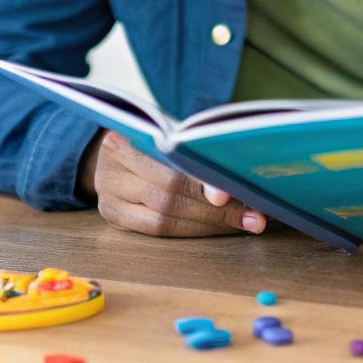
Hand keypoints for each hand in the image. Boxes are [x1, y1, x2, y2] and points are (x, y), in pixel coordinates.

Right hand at [76, 131, 265, 236]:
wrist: (114, 149)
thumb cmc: (153, 137)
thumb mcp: (169, 131)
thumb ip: (195, 150)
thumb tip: (242, 176)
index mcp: (124, 137)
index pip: (168, 165)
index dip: (201, 181)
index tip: (229, 193)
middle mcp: (110, 166)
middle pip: (169, 195)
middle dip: (216, 208)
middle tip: (255, 216)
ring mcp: (108, 194)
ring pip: (165, 217)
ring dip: (209, 222)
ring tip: (243, 221)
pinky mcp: (112, 215)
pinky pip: (156, 230)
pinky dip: (191, 230)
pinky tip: (215, 227)